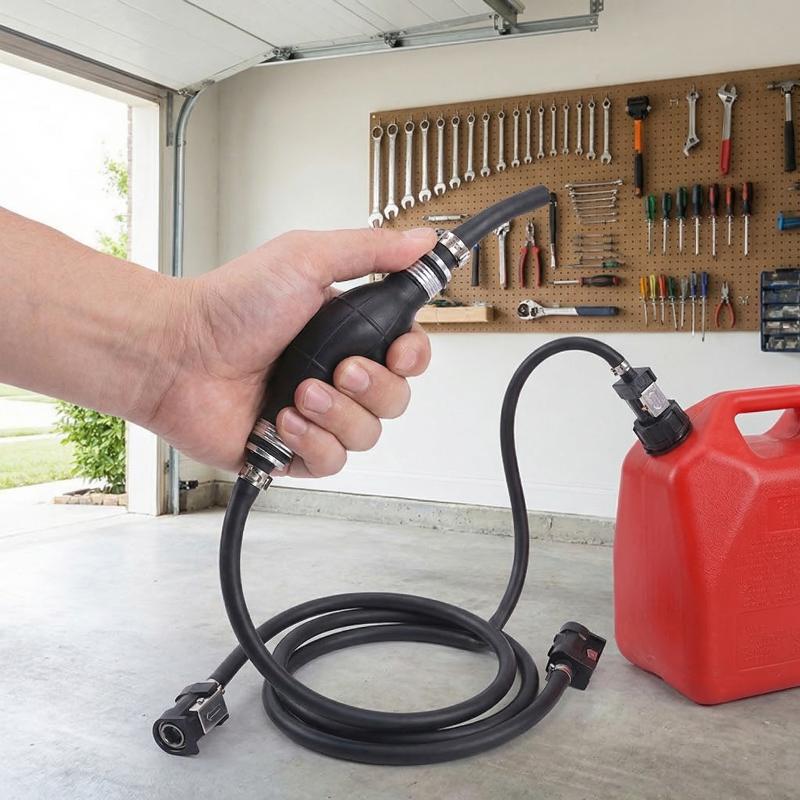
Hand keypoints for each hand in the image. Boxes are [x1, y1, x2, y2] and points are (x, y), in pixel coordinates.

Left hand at [152, 227, 435, 476]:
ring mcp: (316, 415)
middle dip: (372, 387)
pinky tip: (280, 419)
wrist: (177, 355)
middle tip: (339, 368)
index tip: (399, 352)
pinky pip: (333, 461)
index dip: (413, 359)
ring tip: (298, 392)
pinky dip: (311, 441)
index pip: (408, 355)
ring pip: (368, 434)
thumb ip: (370, 250)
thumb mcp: (306, 259)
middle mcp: (336, 375)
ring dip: (337, 414)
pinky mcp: (294, 450)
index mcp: (346, 332)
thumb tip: (422, 242)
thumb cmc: (230, 306)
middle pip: (396, 399)